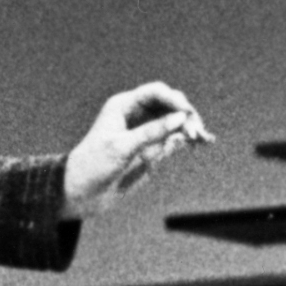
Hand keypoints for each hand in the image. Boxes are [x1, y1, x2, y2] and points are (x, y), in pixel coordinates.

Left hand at [60, 81, 210, 218]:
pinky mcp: (151, 149)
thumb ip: (152, 132)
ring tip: (203, 139)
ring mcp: (145, 132)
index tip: (187, 113)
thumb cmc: (95, 164)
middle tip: (197, 131)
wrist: (82, 192)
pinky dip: (187, 140)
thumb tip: (181, 119)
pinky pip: (173, 139)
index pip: (155, 93)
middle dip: (185, 114)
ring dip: (190, 127)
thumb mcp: (122, 147)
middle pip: (169, 104)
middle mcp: (136, 115)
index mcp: (124, 106)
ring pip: (175, 122)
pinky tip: (200, 143)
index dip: (174, 99)